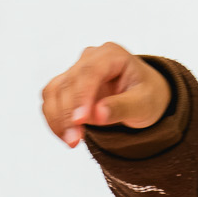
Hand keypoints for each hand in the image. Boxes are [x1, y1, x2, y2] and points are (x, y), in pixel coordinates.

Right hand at [41, 44, 169, 146]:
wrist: (142, 96)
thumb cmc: (147, 95)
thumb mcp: (144, 104)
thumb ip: (122, 107)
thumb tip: (97, 114)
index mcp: (112, 54)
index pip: (90, 71)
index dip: (82, 96)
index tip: (80, 120)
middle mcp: (90, 58)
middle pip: (69, 82)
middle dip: (68, 114)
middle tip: (74, 141)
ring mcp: (75, 70)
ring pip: (54, 91)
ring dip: (58, 119)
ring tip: (72, 142)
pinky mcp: (66, 85)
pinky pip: (51, 100)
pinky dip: (54, 119)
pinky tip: (66, 135)